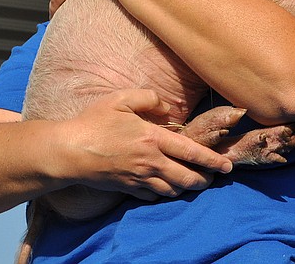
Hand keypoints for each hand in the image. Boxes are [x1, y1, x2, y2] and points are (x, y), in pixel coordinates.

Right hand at [59, 89, 232, 200]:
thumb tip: (166, 107)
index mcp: (153, 139)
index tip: (228, 165)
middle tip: (215, 176)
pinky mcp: (126, 189)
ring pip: (172, 190)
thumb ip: (149, 98)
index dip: (213, 160)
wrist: (66, 152)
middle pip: (187, 177)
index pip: (192, 152)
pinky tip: (167, 187)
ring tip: (195, 181)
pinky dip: (164, 193)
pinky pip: (153, 196)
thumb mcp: (121, 99)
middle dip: (205, 179)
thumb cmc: (93, 123)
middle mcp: (150, 162)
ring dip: (187, 187)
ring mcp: (138, 179)